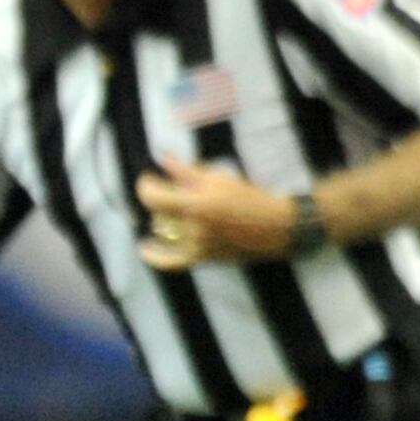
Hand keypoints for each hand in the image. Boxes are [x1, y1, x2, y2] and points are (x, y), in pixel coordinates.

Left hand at [136, 160, 297, 269]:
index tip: (149, 177)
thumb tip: (162, 158)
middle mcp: (192, 229)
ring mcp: (195, 246)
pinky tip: (144, 247)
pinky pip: (170, 262)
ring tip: (168, 207)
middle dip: (160, 197)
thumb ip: (186, 170)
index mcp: (197, 205)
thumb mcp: (219, 178)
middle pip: (158, 212)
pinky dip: (155, 256)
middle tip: (169, 187)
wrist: (275, 227)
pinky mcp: (201, 259)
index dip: (145, 185)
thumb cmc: (250, 198)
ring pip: (162, 231)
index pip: (152, 197)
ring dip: (161, 216)